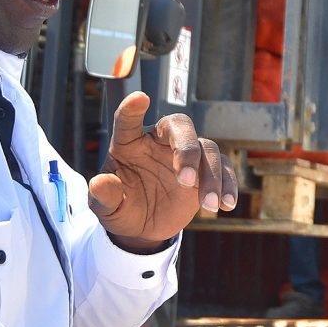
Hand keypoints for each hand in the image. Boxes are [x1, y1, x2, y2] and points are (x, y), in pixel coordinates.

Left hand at [88, 92, 236, 252]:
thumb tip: (99, 184)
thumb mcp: (106, 207)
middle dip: (187, 148)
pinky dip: (227, 185)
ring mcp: (185, 154)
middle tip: (186, 179)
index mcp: (129, 143)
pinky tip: (226, 205)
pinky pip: (223, 169)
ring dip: (211, 175)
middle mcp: (159, 141)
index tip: (139, 98)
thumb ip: (103, 195)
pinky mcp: (205, 171)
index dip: (132, 109)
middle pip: (179, 126)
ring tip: (208, 205)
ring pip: (207, 148)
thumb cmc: (121, 208)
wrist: (142, 227)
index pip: (127, 121)